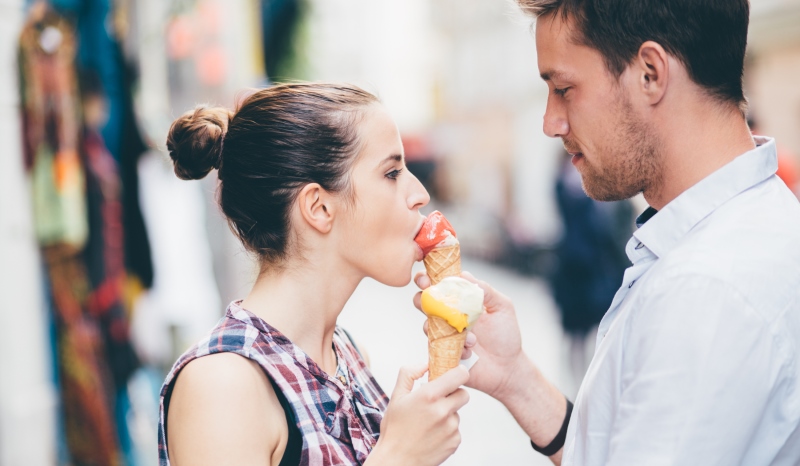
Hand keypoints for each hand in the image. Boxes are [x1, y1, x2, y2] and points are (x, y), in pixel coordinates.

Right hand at [368, 364, 469, 465]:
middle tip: (438, 401)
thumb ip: (409, 374)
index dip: (458, 373)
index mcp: (429, 396)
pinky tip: (432, 435)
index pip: (460, 375)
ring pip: (457, 413)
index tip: (453, 375)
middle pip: (464, 394)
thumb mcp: (396, 397)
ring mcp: (451, 428)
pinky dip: (447, 430)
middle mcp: (443, 411)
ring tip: (428, 423)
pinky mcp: (454, 442)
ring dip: (448, 414)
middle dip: (453, 394)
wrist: (396, 461)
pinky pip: (456, 430)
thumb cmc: (394, 430)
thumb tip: (424, 364)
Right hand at [413, 271, 525, 402]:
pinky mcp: (442, 354)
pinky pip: (437, 348)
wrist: (507, 368)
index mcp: (460, 302)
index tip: (427, 278)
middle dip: (421, 298)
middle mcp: (448, 316)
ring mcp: (443, 335)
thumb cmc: (506, 336)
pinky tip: (471, 353)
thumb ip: (486, 290)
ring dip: (447, 328)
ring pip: (428, 325)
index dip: (428, 279)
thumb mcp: (502, 308)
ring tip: (473, 339)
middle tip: (430, 298)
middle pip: (424, 302)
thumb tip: (464, 274)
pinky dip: (455, 348)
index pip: (439, 285)